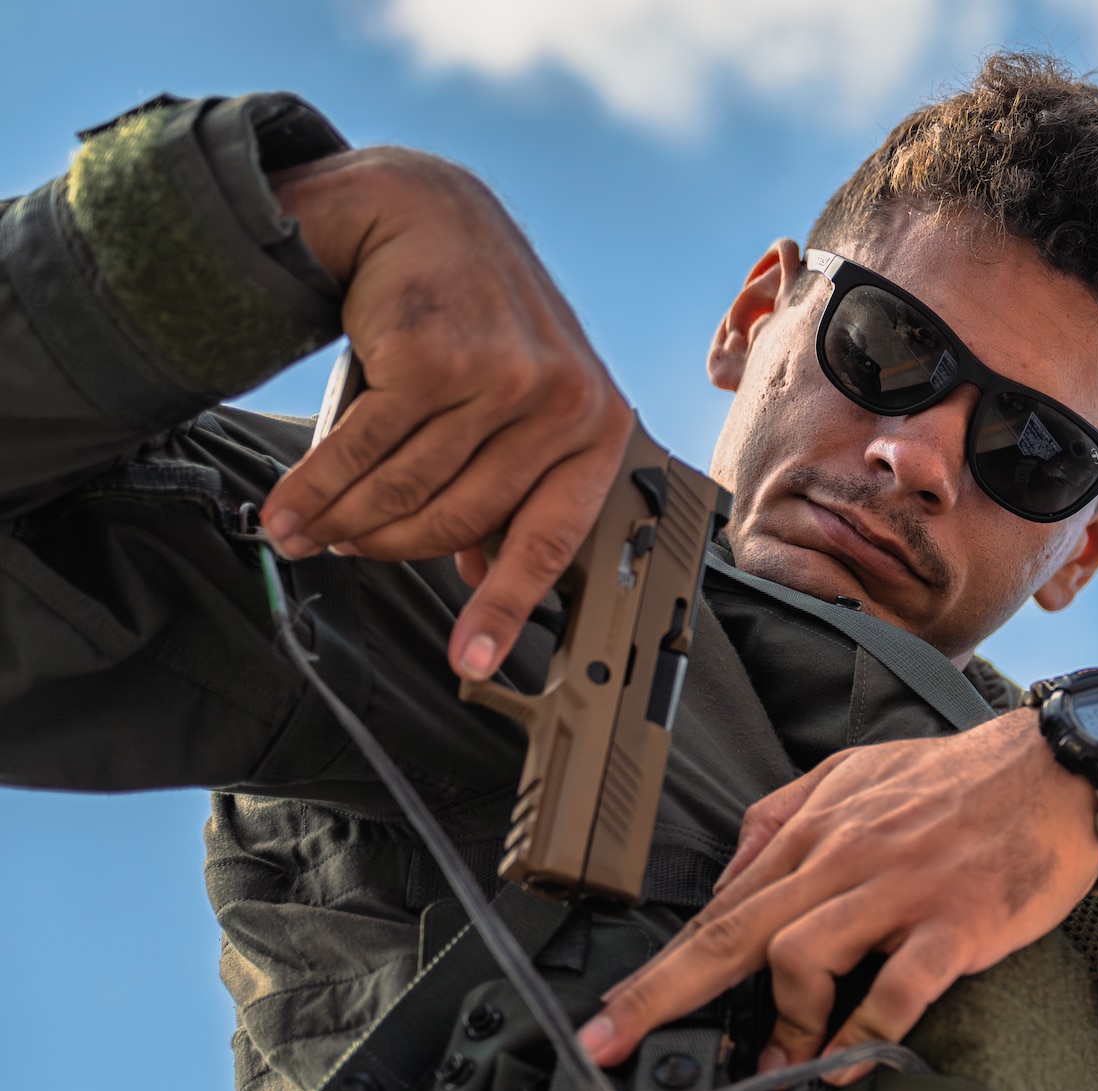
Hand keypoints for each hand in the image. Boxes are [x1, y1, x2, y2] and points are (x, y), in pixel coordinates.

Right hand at [263, 148, 632, 679]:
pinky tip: (288, 505)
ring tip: (304, 531)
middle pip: (459, 520)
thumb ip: (510, 478)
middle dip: (388, 546)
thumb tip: (484, 572)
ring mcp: (503, 379)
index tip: (475, 662)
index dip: (507, 608)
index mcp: (597, 424)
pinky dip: (316, 485)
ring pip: (406, 488)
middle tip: (340, 551)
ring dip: (342, 520)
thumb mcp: (518, 398)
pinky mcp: (436, 358)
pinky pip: (363, 450)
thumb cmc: (476, 314)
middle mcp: (563, 403)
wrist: (425, 208)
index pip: (552, 539)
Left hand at [578, 709, 1097, 1077]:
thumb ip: (785, 815)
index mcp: (817, 828)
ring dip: (780, 1022)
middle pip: (734, 933)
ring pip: (801, 955)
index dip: (660, 964)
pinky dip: (863, 1034)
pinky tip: (845, 1063)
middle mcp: (845, 857)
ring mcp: (899, 891)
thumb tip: (730, 873)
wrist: (1058, 771)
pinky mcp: (955, 922)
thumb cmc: (959, 781)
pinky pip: (895, 989)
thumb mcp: (856, 772)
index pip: (721, 905)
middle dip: (662, 993)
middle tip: (611, 1042)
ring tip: (778, 1063)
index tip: (612, 1012)